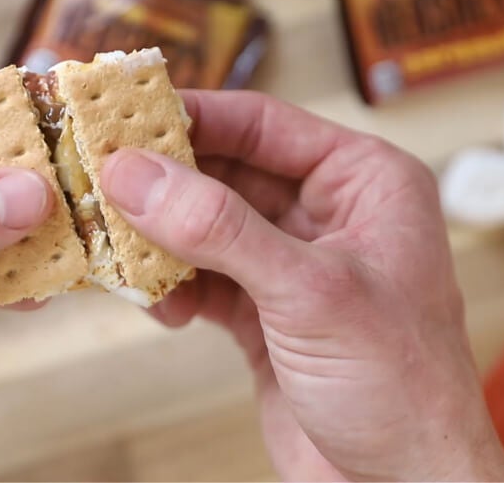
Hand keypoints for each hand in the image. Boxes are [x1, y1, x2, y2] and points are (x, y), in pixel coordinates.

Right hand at [101, 91, 503, 480]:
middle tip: (101, 179)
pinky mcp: (265, 313)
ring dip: (161, 239)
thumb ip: (219, 228)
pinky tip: (158, 303)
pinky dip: (174, 288)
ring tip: (117, 244)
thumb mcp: (309, 293)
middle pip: (226, 173)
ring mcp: (293, 265)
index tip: (124, 115)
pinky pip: (203, 279)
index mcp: (366, 183)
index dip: (193, 116)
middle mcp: (330, 214)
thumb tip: (137, 174)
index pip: (264, 125)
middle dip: (165, 183)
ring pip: (207, 228)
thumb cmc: (402, 388)